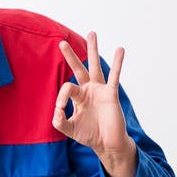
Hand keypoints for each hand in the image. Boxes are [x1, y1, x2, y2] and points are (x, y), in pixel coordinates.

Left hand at [54, 32, 136, 176]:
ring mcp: (99, 90)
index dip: (61, 98)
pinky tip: (120, 49)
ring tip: (92, 33)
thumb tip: (56, 111)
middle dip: (70, 56)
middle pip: (78, 68)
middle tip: (61, 42)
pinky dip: (117, 63)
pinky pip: (114, 76)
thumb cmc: (89, 135)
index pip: (66, 88)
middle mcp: (88, 90)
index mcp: (78, 97)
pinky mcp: (110, 94)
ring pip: (95, 67)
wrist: (107, 143)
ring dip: (92, 50)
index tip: (60, 110)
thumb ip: (59, 122)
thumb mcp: (69, 130)